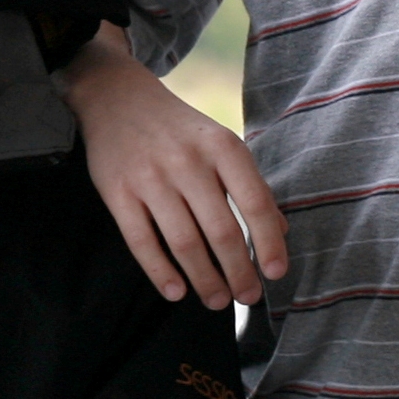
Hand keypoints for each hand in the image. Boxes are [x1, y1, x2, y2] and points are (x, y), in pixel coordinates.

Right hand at [57, 25, 288, 308]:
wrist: (118, 97)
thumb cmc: (180, 130)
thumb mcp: (221, 144)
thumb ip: (250, 185)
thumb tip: (280, 232)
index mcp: (223, 147)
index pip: (255, 202)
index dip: (269, 243)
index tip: (276, 274)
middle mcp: (188, 161)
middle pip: (221, 230)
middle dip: (238, 271)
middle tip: (247, 297)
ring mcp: (150, 178)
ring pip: (184, 242)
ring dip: (204, 279)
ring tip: (218, 301)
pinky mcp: (117, 192)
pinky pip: (141, 241)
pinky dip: (160, 272)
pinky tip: (176, 292)